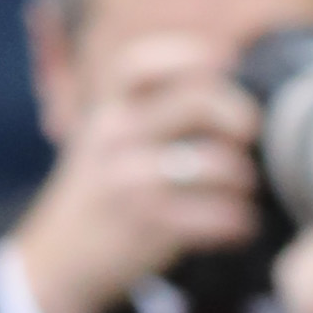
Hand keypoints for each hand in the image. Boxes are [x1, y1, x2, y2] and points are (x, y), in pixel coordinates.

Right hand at [7, 36, 262, 312]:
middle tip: (251, 130)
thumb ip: (146, 115)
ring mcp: (134, 181)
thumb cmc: (100, 193)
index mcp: (106, 109)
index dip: (187, 56)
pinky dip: (240, 220)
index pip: (143, 66)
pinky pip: (216, 216)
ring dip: (243, 176)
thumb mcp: (106, 140)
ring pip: (214, 164)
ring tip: (244, 188)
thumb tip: (217, 96)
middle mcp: (117, 137)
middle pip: (195, 104)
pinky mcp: (152, 226)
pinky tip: (241, 223)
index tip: (225, 60)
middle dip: (236, 114)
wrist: (61, 257)